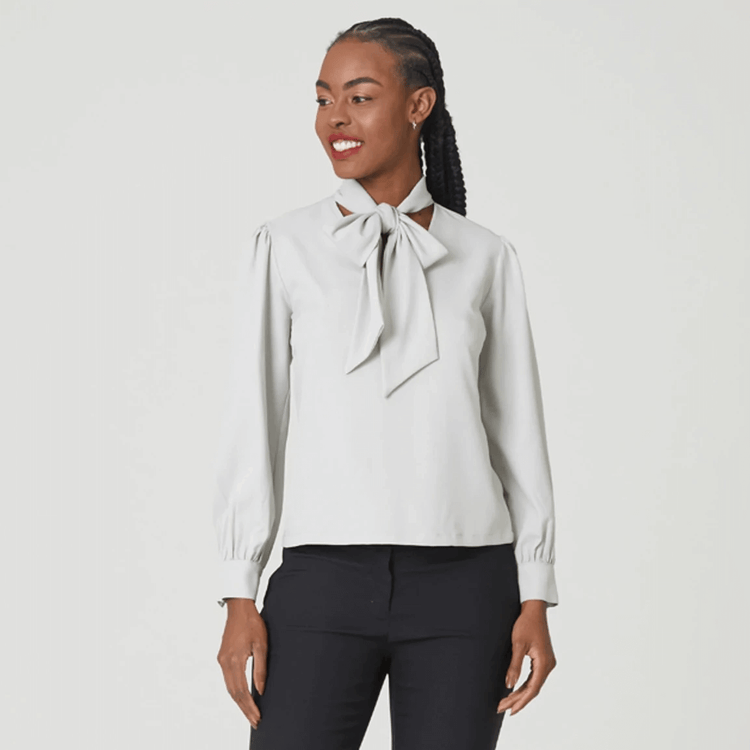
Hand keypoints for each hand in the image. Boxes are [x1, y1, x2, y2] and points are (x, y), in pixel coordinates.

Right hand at [216, 598, 267, 729]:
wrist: (239, 608)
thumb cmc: (252, 623)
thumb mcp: (261, 644)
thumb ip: (260, 668)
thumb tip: (260, 690)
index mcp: (234, 660)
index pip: (241, 691)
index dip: (249, 707)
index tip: (257, 718)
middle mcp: (225, 662)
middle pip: (233, 693)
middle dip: (244, 709)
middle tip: (255, 721)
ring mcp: (221, 660)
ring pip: (229, 688)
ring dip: (239, 702)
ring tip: (250, 713)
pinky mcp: (222, 657)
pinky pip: (228, 679)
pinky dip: (235, 691)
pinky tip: (242, 696)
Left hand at [496, 599, 556, 715]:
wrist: (534, 609)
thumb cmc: (526, 624)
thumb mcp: (518, 644)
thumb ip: (514, 666)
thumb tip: (509, 686)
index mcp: (544, 663)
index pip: (532, 689)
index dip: (521, 701)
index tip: (510, 711)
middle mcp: (548, 665)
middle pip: (533, 689)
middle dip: (517, 699)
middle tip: (502, 708)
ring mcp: (547, 662)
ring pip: (533, 684)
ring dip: (520, 693)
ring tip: (506, 702)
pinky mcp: (543, 659)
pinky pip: (534, 677)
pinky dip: (524, 685)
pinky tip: (515, 690)